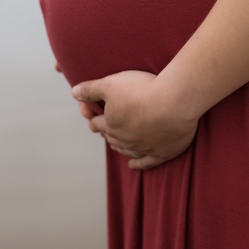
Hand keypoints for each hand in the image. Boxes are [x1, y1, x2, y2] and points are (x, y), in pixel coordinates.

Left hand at [71, 70, 197, 170]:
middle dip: (105, 131)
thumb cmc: (143, 90)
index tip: (93, 114)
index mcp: (111, 124)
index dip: (93, 117)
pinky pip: (146, 162)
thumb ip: (91, 89)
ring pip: (125, 150)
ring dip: (118, 146)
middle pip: (110, 137)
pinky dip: (138, 164)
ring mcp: (143, 148)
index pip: (96, 123)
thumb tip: (74, 92)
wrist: (175, 101)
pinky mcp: (161, 153)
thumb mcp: (111, 83)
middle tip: (104, 126)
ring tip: (115, 143)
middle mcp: (124, 139)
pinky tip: (132, 164)